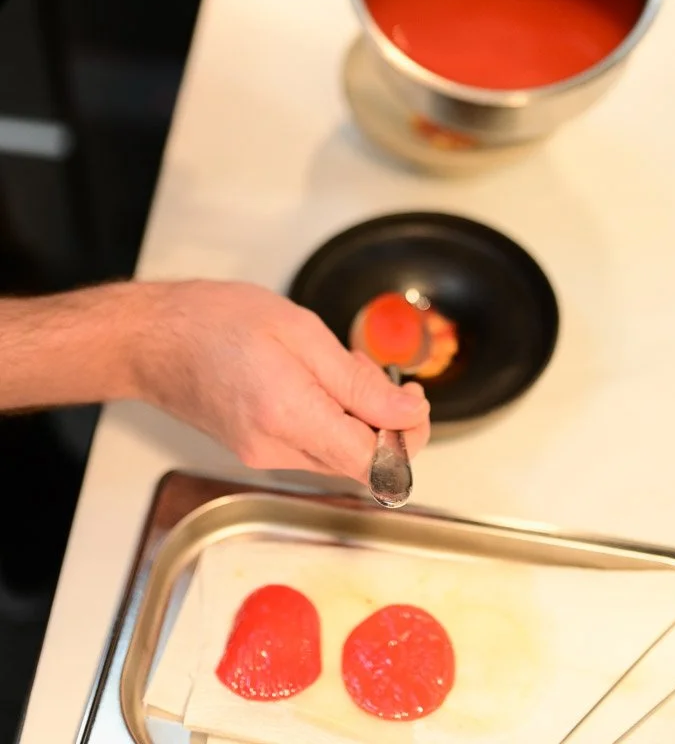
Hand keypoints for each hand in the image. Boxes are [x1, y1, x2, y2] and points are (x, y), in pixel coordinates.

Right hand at [132, 280, 430, 482]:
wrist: (153, 338)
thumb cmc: (216, 321)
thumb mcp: (301, 332)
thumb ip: (358, 381)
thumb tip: (406, 414)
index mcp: (292, 417)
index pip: (376, 463)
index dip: (408, 436)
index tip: (411, 397)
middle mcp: (277, 451)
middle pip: (361, 461)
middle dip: (382, 417)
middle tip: (367, 365)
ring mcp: (263, 456)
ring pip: (338, 453)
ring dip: (354, 414)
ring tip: (333, 363)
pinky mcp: (255, 452)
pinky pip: (312, 446)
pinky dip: (328, 417)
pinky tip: (311, 378)